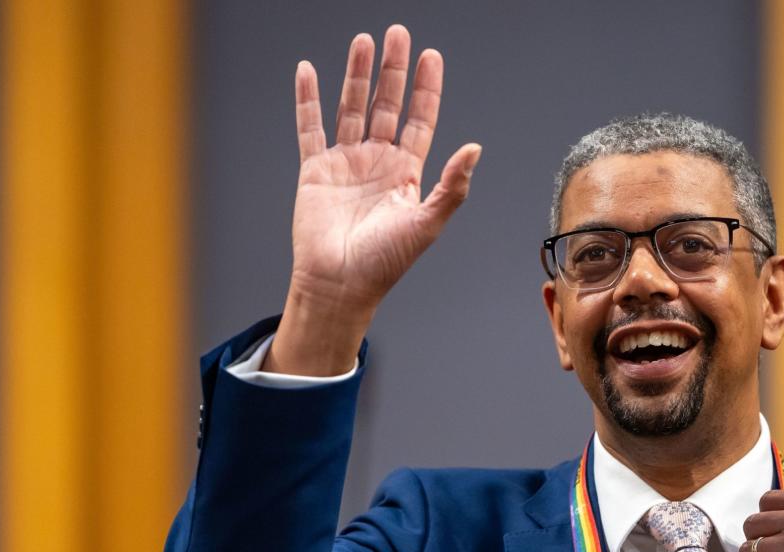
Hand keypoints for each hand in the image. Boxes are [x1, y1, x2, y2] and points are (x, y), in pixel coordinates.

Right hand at [268, 25, 481, 374]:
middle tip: (397, 34)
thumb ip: (452, 186)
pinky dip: (308, 99)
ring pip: (352, 108)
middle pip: (386, 104)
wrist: (340, 284)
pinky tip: (308, 71)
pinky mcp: (315, 170)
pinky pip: (310, 127)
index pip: (420, 120)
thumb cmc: (385, 262)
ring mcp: (345, 163)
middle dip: (392, 70)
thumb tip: (475, 148)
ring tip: (363, 41)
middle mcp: (377, 163)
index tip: (431, 56)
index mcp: (407, 173)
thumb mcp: (427, 223)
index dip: (426, 89)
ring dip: (357, 75)